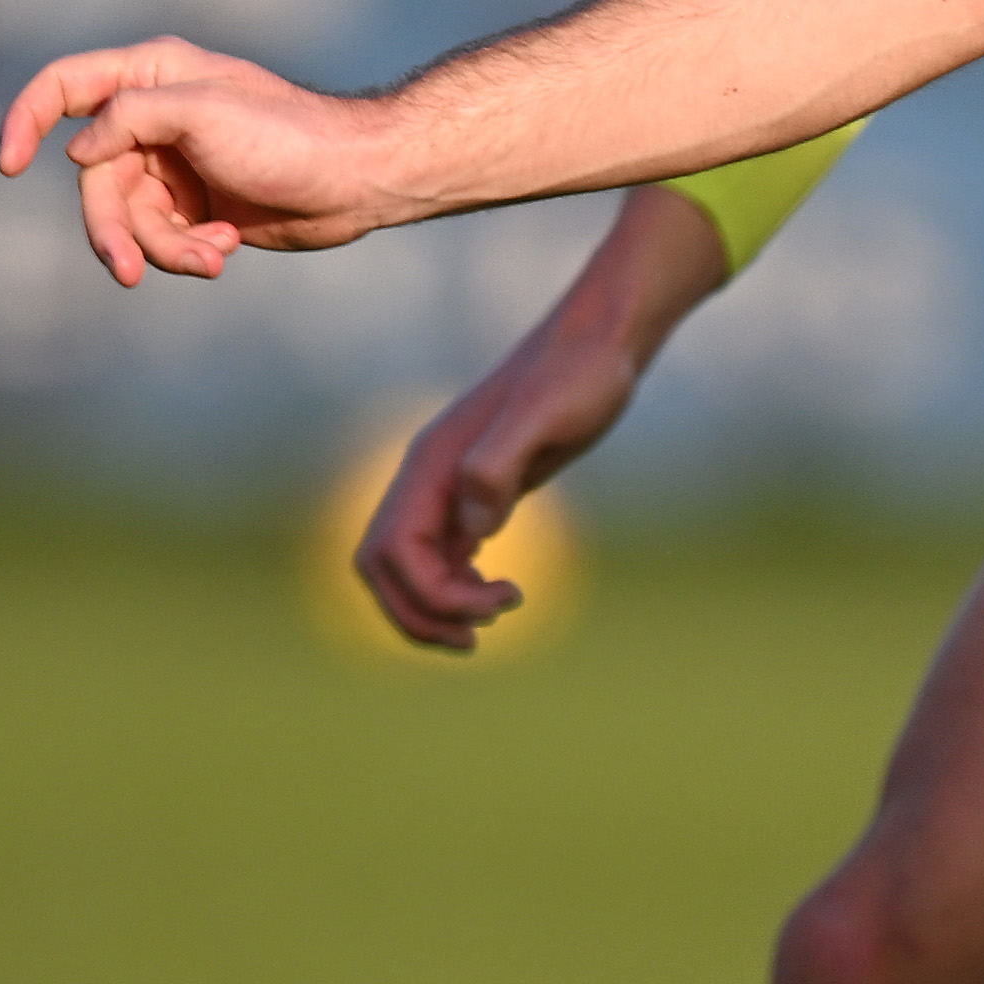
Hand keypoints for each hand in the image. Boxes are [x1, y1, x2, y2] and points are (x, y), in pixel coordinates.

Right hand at [0, 40, 393, 284]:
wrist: (359, 181)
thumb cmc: (289, 135)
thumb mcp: (203, 112)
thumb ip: (131, 119)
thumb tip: (77, 153)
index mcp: (149, 76)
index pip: (64, 88)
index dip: (26, 120)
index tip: (8, 164)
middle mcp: (153, 119)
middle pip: (94, 179)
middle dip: (113, 230)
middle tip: (132, 271)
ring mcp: (174, 166)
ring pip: (129, 219)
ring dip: (163, 249)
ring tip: (213, 257)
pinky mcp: (197, 206)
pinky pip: (162, 240)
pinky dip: (187, 252)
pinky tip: (227, 249)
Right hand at [356, 187, 730, 650]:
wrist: (600, 344)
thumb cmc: (580, 375)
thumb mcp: (546, 415)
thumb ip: (497, 465)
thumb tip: (472, 530)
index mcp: (430, 466)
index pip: (392, 553)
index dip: (429, 595)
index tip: (496, 605)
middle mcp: (427, 478)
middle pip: (382, 568)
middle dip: (419, 613)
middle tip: (480, 639)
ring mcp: (448, 487)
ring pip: (408, 567)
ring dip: (436, 607)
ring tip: (494, 619)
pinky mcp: (477, 494)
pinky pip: (440, 555)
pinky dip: (456, 587)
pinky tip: (500, 593)